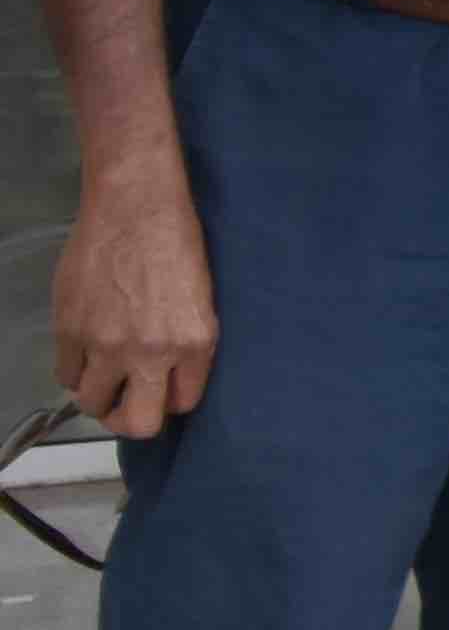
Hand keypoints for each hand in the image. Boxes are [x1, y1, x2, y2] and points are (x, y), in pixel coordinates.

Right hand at [50, 159, 217, 436]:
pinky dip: (75, 370)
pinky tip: (85, 353)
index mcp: (194, 343)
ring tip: (105, 376)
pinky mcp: (69, 330)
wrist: (136, 206)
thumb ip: (186, 344)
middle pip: (137, 424)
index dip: (171, 400)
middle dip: (132, 419)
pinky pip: (66, 374)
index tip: (163, 390)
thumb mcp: (202, 299)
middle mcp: (151, 352)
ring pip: (93, 403)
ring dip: (99, 395)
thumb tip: (169, 377)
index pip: (183, 404)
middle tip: (128, 404)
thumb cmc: (178, 243)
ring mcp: (105, 343)